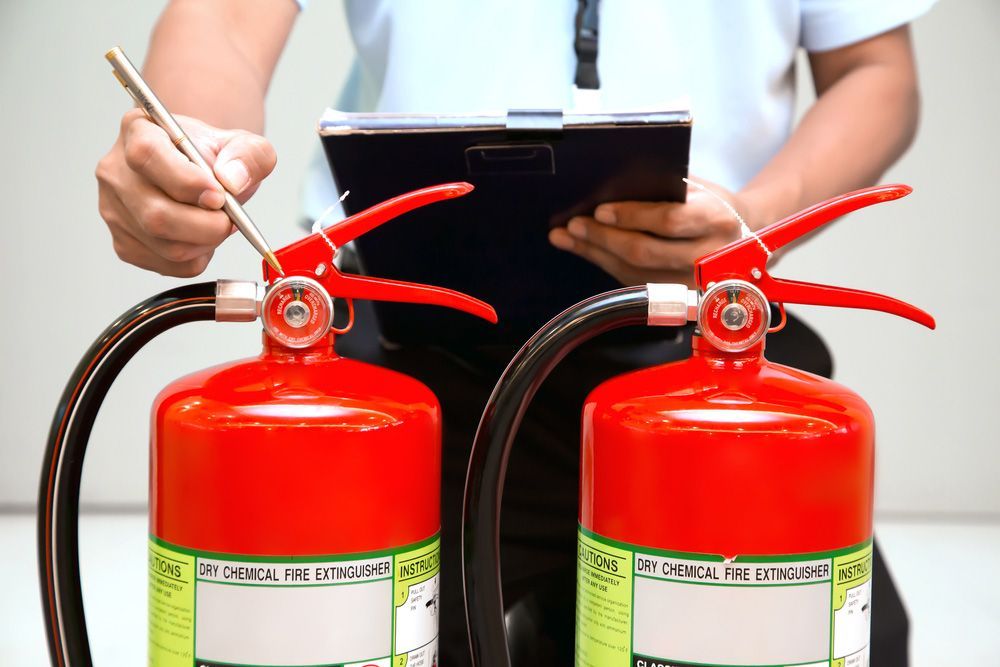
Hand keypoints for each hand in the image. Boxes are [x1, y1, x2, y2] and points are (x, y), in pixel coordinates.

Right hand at [96, 109, 276, 276]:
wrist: (203, 177)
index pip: (147, 155)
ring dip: (206, 243)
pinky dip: (198, 258)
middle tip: (230, 219)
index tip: (219, 196)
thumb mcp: (243, 145)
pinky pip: (169, 265)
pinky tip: (202, 237)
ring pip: (165, 246)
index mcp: (138, 130)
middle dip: (207, 225)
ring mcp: (115, 210)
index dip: (186, 182)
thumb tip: (233, 180)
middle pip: (155, 215)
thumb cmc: (215, 158)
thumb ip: (249, 155)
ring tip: (217, 223)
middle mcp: (116, 171)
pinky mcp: (124, 243)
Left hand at [549, 177, 750, 287]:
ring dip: (597, 254)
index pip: (668, 221)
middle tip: (575, 224)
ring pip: (635, 272)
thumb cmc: (713, 204)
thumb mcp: (699, 188)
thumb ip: (665, 189)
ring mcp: (694, 282)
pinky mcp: (680, 296)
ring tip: (569, 237)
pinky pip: (635, 282)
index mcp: (717, 220)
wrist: (744, 235)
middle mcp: (708, 256)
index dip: (632, 216)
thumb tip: (610, 188)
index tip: (601, 209)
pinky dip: (606, 265)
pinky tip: (587, 251)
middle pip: (646, 252)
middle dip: (604, 237)